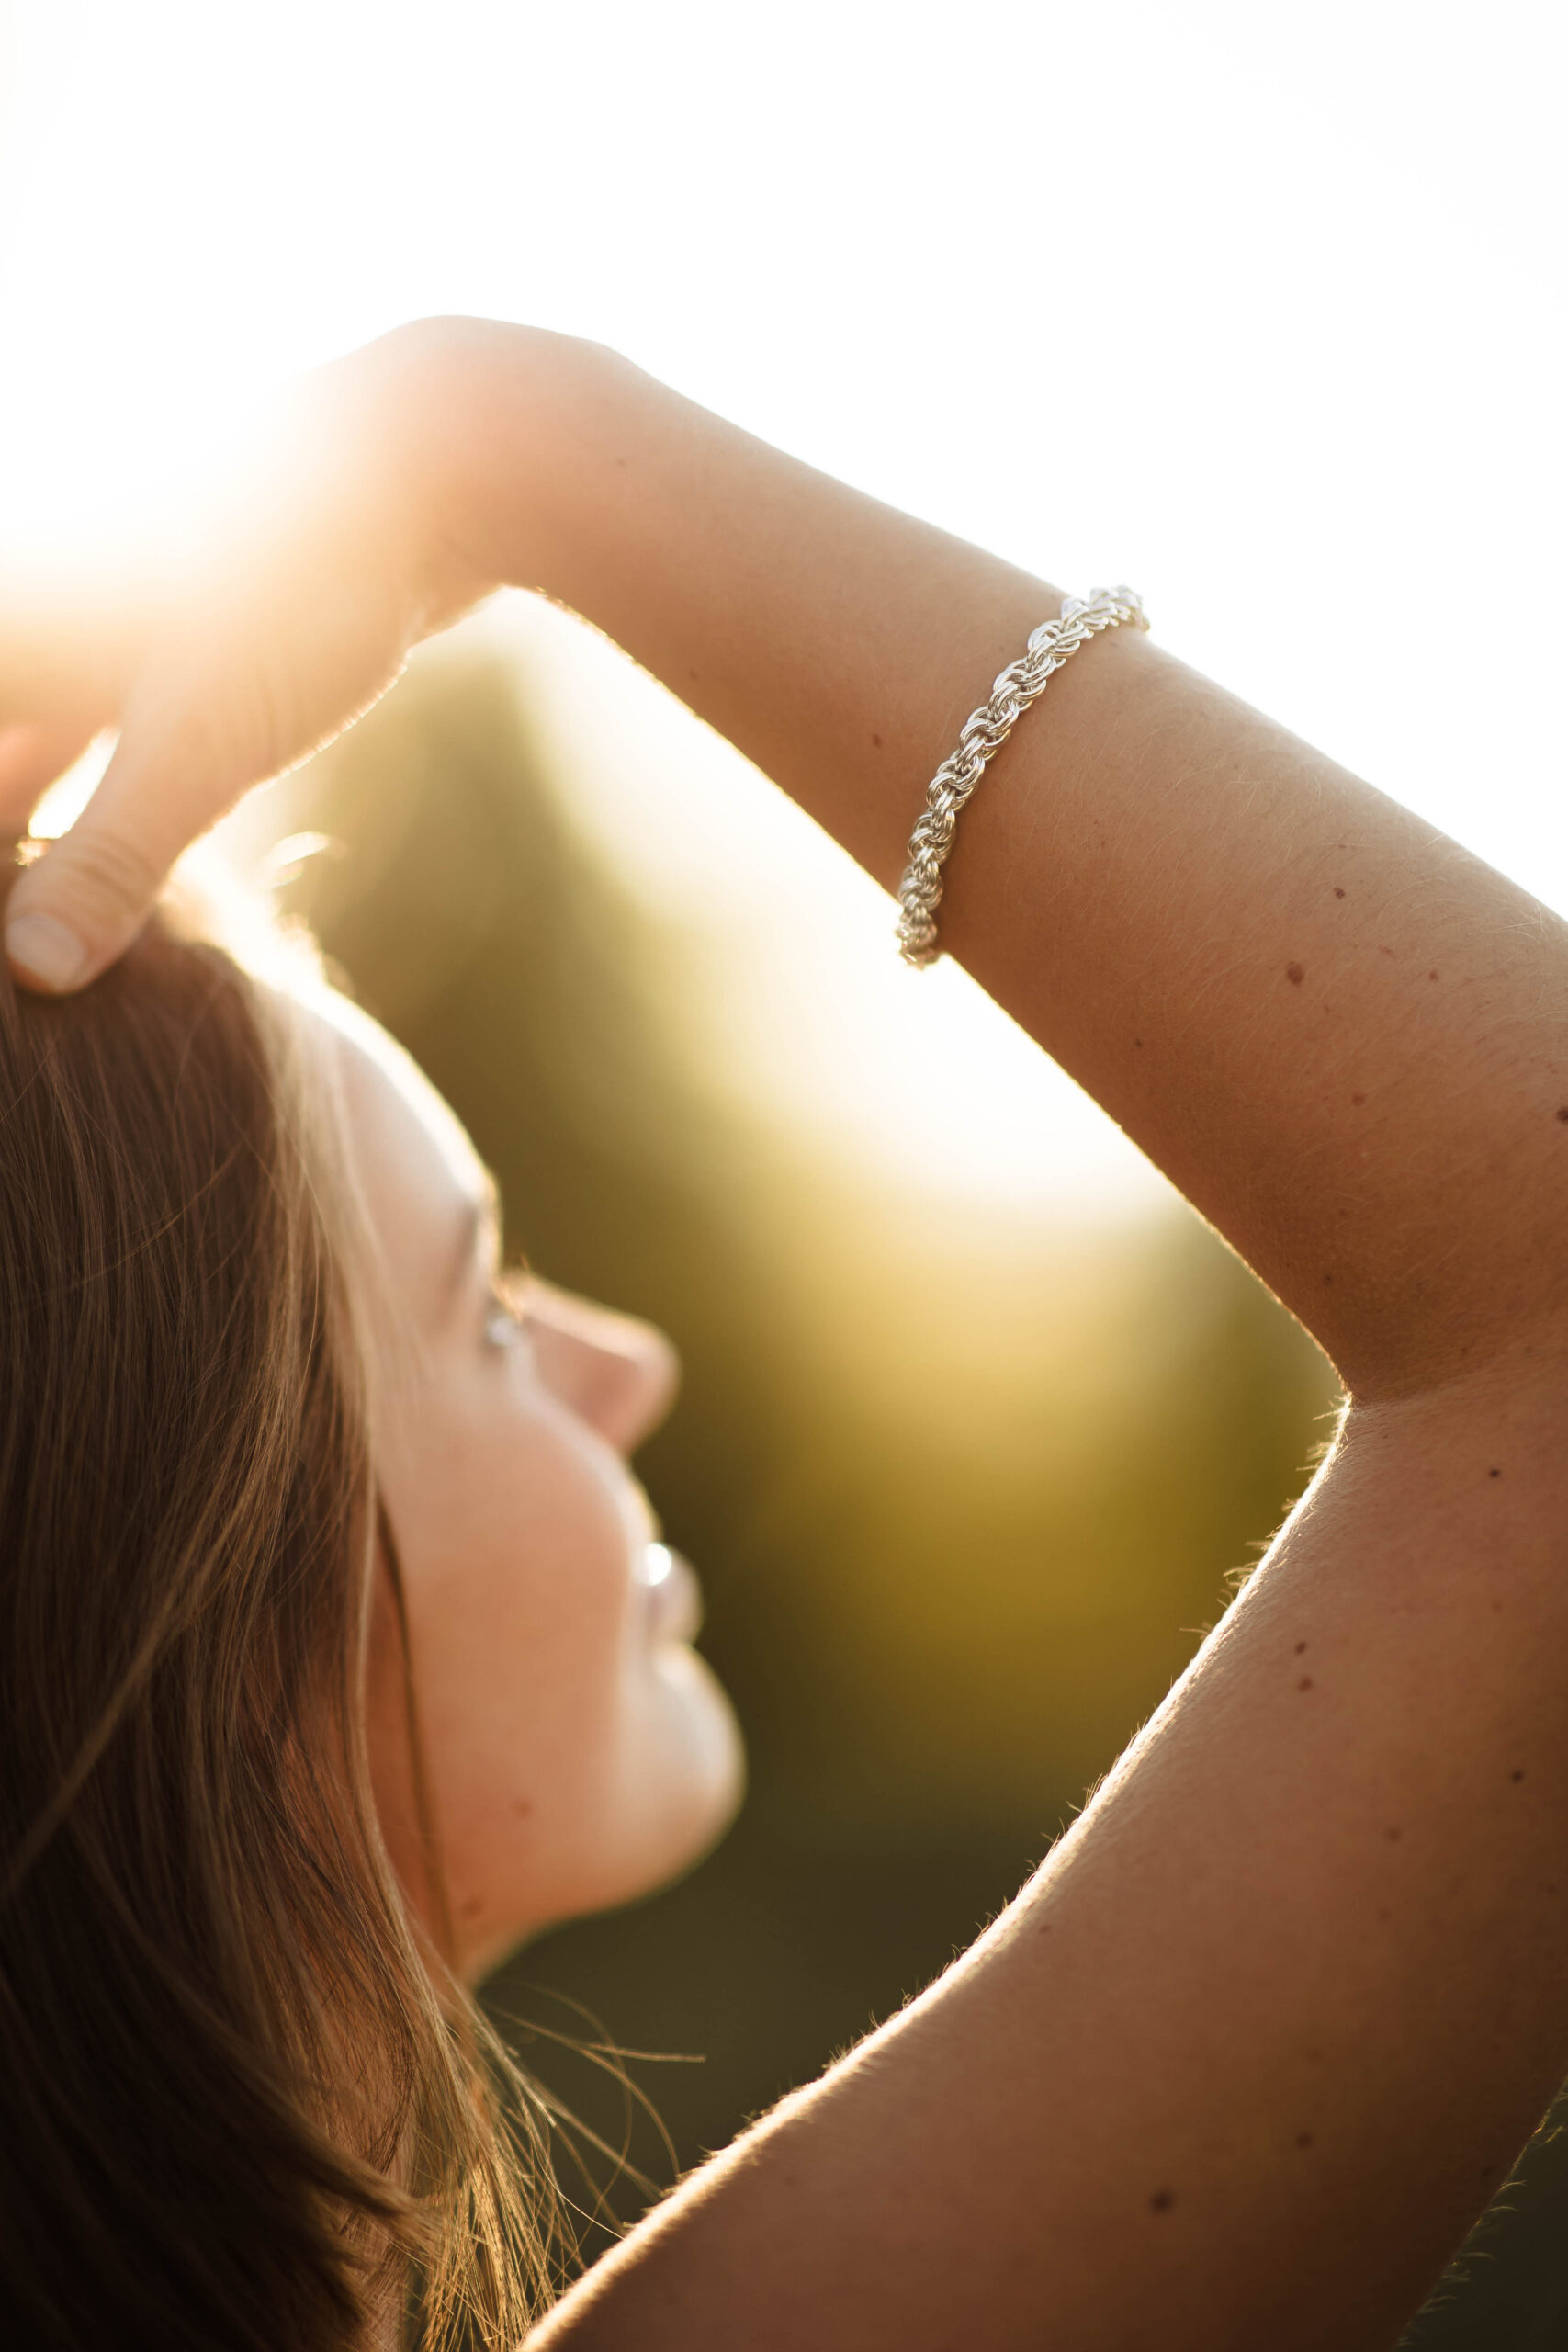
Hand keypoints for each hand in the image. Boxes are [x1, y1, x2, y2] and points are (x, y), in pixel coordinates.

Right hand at [1, 322, 498, 991]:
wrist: (419, 461)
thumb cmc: (295, 590)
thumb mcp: (201, 744)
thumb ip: (112, 858)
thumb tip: (34, 971)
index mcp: (7, 620)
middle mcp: (33, 604)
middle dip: (1, 842)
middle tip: (12, 944)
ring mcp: (95, 613)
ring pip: (21, 735)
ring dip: (18, 820)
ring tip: (25, 927)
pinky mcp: (165, 631)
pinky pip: (83, 726)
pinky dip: (73, 795)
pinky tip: (86, 868)